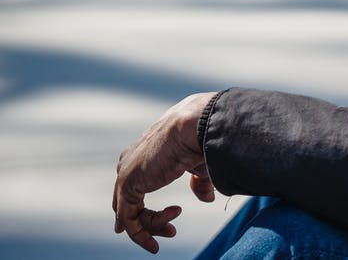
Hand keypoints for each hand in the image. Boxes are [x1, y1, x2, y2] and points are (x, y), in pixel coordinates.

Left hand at [113, 92, 216, 253]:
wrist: (194, 126)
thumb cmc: (199, 139)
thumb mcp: (199, 166)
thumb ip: (198, 183)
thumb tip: (206, 199)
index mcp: (142, 155)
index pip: (134, 189)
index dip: (145, 209)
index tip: (168, 217)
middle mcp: (128, 164)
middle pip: (128, 204)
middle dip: (148, 221)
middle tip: (171, 232)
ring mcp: (125, 174)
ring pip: (128, 214)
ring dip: (151, 228)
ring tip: (172, 230)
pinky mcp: (127, 185)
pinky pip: (129, 219)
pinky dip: (141, 233)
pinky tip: (159, 237)